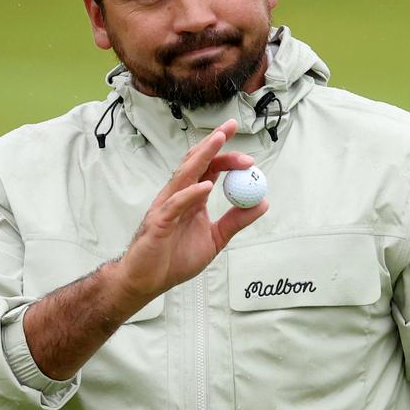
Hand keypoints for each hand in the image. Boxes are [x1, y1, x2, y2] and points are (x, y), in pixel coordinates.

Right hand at [116, 118, 269, 299]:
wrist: (147, 281)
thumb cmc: (174, 260)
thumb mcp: (215, 239)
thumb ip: (236, 221)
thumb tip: (262, 203)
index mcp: (191, 198)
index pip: (209, 168)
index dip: (225, 155)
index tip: (247, 152)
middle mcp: (177, 196)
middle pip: (196, 162)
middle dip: (213, 144)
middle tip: (231, 128)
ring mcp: (166, 207)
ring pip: (184, 175)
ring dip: (202, 157)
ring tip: (218, 141)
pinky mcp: (158, 223)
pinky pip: (174, 205)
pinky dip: (190, 194)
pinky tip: (206, 187)